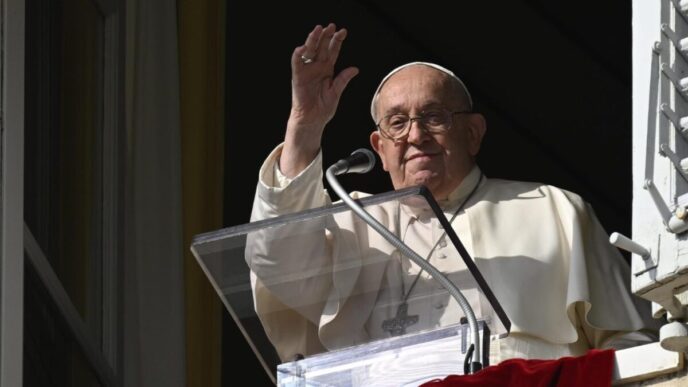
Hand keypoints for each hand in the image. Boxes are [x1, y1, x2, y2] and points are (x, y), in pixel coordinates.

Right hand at [281, 23, 358, 176]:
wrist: (312, 120)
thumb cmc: (323, 108)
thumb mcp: (336, 92)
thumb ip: (343, 80)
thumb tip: (355, 68)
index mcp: (327, 70)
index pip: (332, 51)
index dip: (337, 41)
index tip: (343, 31)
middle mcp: (317, 68)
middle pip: (321, 48)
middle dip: (326, 36)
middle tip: (331, 26)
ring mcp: (307, 71)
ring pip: (310, 51)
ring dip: (313, 40)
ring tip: (318, 30)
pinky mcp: (298, 76)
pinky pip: (297, 63)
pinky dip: (299, 54)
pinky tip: (304, 47)